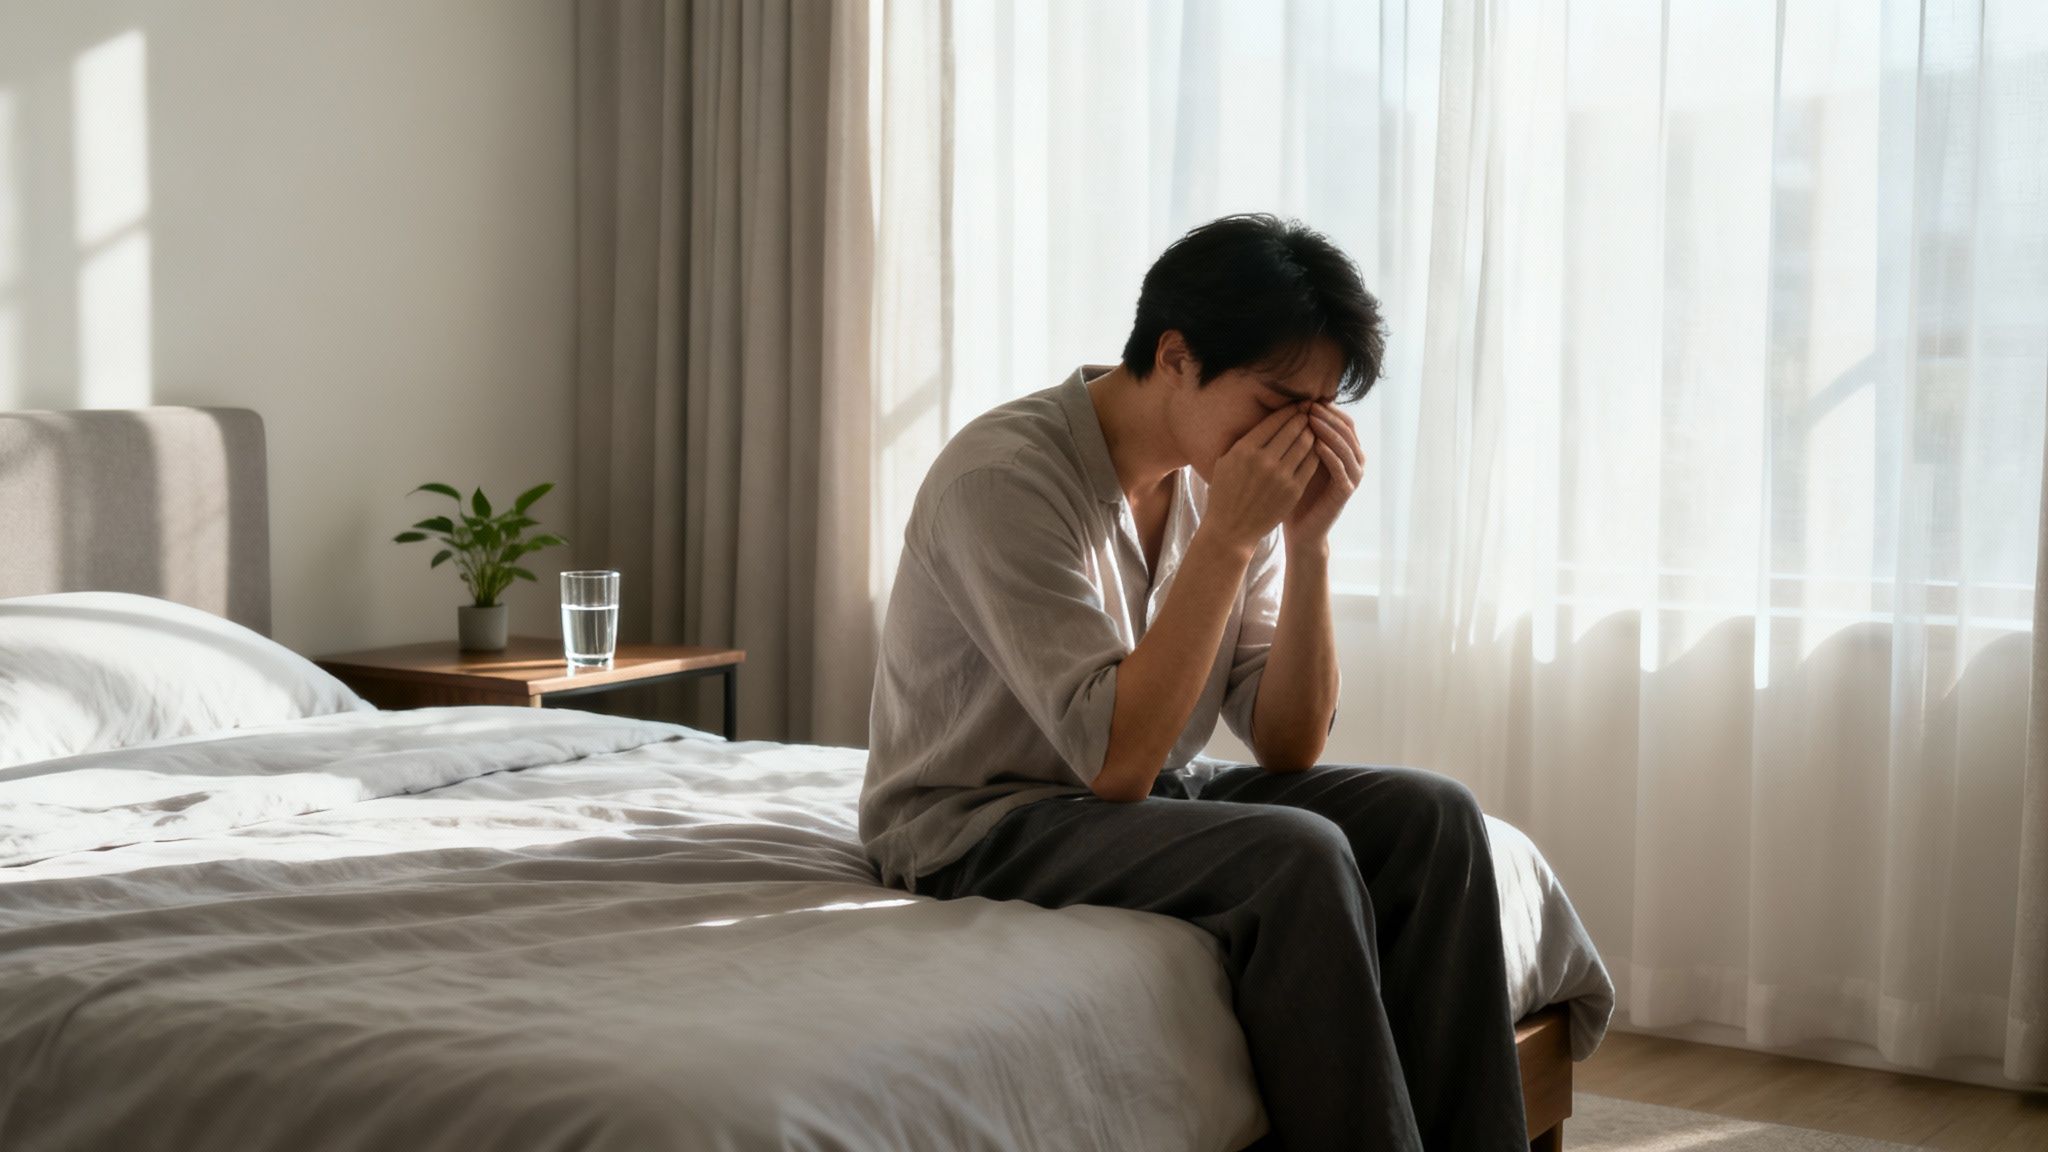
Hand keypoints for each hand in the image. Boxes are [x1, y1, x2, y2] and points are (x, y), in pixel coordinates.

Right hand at [1204, 403, 1320, 552]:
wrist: (1231, 530)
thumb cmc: (1225, 494)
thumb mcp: (1224, 462)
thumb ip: (1242, 441)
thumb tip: (1261, 421)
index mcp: (1244, 450)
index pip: (1274, 421)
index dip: (1289, 410)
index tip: (1297, 405)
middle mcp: (1264, 460)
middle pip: (1293, 429)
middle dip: (1304, 417)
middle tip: (1311, 411)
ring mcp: (1281, 476)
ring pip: (1305, 444)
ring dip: (1312, 432)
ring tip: (1314, 428)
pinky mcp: (1293, 490)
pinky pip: (1311, 464)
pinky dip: (1316, 452)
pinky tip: (1317, 448)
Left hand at [1283, 402, 1364, 546]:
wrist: (1300, 528)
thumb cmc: (1294, 491)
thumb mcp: (1296, 459)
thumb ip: (1299, 437)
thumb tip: (1289, 404)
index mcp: (1343, 450)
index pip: (1340, 420)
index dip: (1325, 408)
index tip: (1304, 398)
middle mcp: (1353, 460)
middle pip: (1346, 429)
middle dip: (1327, 415)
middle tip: (1309, 404)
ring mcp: (1352, 475)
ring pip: (1346, 446)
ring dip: (1329, 431)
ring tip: (1312, 419)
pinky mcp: (1346, 491)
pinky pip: (1341, 468)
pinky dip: (1331, 454)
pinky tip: (1316, 445)